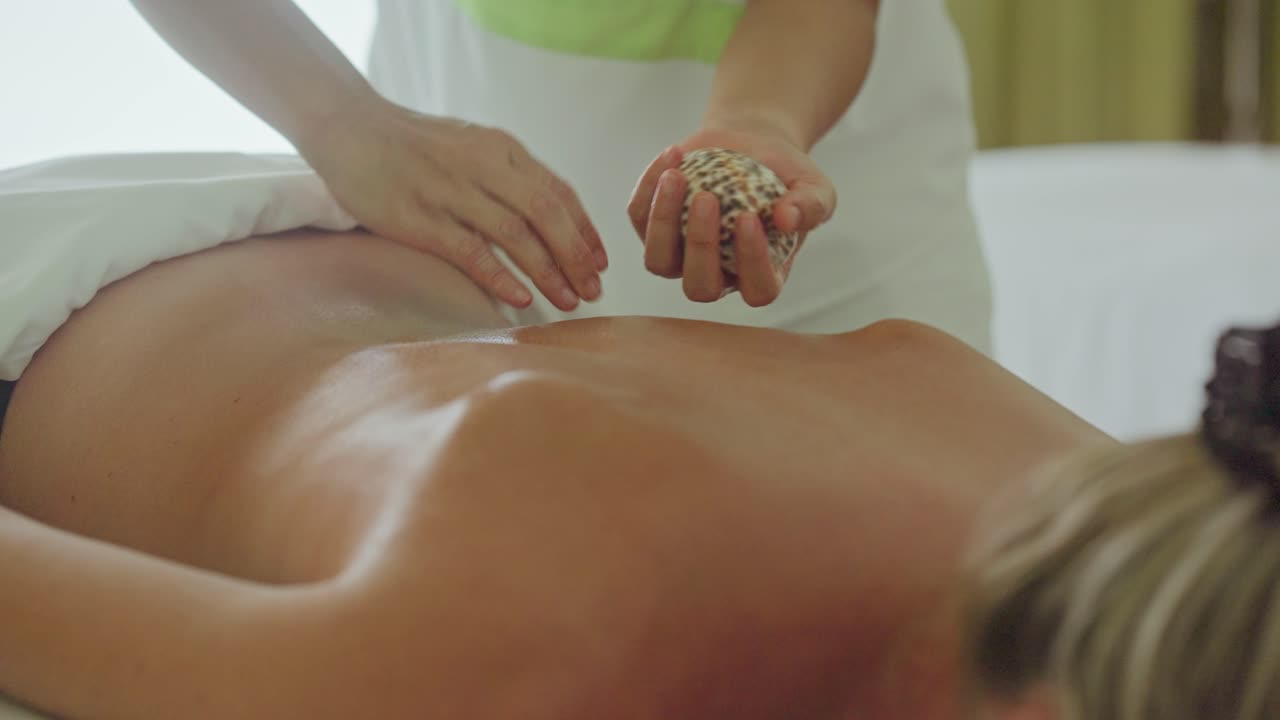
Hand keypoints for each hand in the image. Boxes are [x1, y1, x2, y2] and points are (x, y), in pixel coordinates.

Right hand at [301, 95, 606, 310]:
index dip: (585, 229)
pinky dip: (500, 276)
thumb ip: (507, 175)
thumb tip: (549, 218)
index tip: (601, 262)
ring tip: (568, 302)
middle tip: (594, 290)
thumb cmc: (415, 145)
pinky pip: (470, 251)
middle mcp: (483, 167)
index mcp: (501, 148)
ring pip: (515, 235)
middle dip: (576, 256)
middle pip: (546, 214)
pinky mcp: (420, 218)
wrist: (350, 127)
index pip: (558, 192)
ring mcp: (451, 192)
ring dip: (548, 272)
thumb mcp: (472, 145)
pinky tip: (521, 299)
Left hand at [627, 121, 835, 306]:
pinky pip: (639, 217)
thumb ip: (811, 206)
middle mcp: (717, 275)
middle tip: (708, 198)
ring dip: (662, 223)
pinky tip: (672, 156)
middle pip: (699, 287)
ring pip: (659, 261)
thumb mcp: (813, 187)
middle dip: (700, 246)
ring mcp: (680, 256)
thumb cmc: (786, 175)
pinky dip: (649, 187)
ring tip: (677, 177)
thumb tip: (787, 218)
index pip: (757, 288)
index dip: (752, 262)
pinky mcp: (652, 227)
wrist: (752, 144)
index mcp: (760, 275)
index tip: (750, 218)